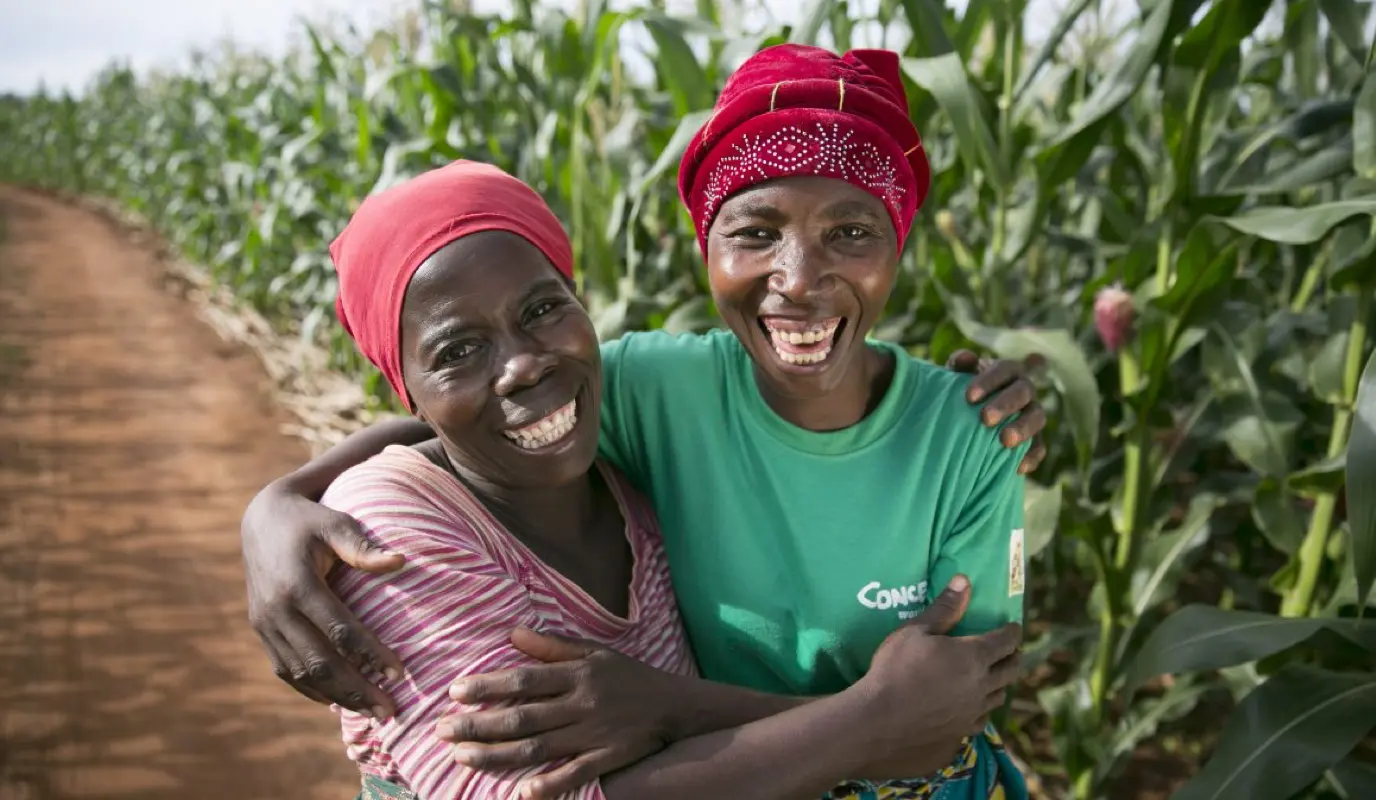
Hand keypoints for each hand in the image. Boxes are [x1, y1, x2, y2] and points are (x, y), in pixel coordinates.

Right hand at [242, 480, 405, 715]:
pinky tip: (338, 701)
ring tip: (371, 714)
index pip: (339, 630)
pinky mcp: (260, 630)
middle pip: (319, 662)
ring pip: (301, 673)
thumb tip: (400, 561)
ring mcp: (264, 623)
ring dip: (337, 697)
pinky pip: (284, 669)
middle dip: (356, 690)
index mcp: (297, 584)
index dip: (370, 654)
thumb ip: (363, 546)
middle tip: (390, 712)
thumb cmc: (310, 520)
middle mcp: (276, 610)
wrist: (261, 518)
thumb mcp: (336, 524)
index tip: (400, 673)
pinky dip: (311, 690)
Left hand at [436, 628, 677, 798]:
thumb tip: (512, 633)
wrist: (676, 706)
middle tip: (442, 731)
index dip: (488, 686)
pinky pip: (575, 774)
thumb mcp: (595, 652)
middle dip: (479, 724)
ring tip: (463, 757)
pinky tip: (520, 793)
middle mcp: (582, 704)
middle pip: (522, 716)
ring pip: (538, 748)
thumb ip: (552, 647)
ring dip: (497, 755)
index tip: (456, 692)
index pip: (524, 680)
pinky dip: (549, 784)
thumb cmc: (629, 676)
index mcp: (577, 674)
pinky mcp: (608, 759)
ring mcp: (594, 734)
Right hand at [854, 575, 1022, 775]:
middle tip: (1010, 651)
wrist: (878, 722)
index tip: (1013, 627)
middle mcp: (981, 686)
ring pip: (998, 697)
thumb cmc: (894, 669)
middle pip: (1011, 670)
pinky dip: (982, 710)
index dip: (1012, 632)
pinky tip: (973, 709)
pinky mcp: (961, 734)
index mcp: (973, 656)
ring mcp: (972, 713)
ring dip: (1000, 684)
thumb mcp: (915, 631)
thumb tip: (964, 580)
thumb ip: (944, 608)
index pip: (1006, 641)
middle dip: (1013, 657)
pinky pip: (982, 720)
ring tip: (993, 679)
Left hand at [947, 349, 1047, 473]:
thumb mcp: (957, 378)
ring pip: (1037, 418)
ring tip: (1005, 441)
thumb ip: (959, 365)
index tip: (969, 396)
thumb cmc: (964, 393)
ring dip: (1023, 428)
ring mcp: (1032, 414)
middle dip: (1006, 404)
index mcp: (1008, 371)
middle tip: (985, 419)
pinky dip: (1032, 456)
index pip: (1004, 369)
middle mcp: (1025, 390)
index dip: (989, 381)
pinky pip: (1040, 446)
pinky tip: (1019, 467)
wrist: (970, 418)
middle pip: (1024, 392)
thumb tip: (964, 358)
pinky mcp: (1035, 438)